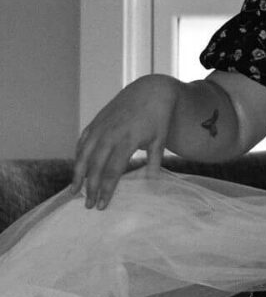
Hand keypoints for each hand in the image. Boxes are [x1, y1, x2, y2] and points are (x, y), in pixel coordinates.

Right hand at [72, 75, 179, 209]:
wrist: (150, 90)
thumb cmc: (158, 117)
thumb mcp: (161, 139)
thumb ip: (155, 161)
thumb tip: (152, 182)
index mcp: (126, 140)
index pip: (112, 171)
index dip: (106, 189)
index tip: (102, 205)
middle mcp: (109, 134)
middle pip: (95, 166)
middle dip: (91, 188)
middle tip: (88, 205)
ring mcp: (100, 127)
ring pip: (83, 154)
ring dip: (78, 174)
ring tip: (74, 191)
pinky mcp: (96, 122)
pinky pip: (83, 141)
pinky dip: (78, 155)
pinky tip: (77, 168)